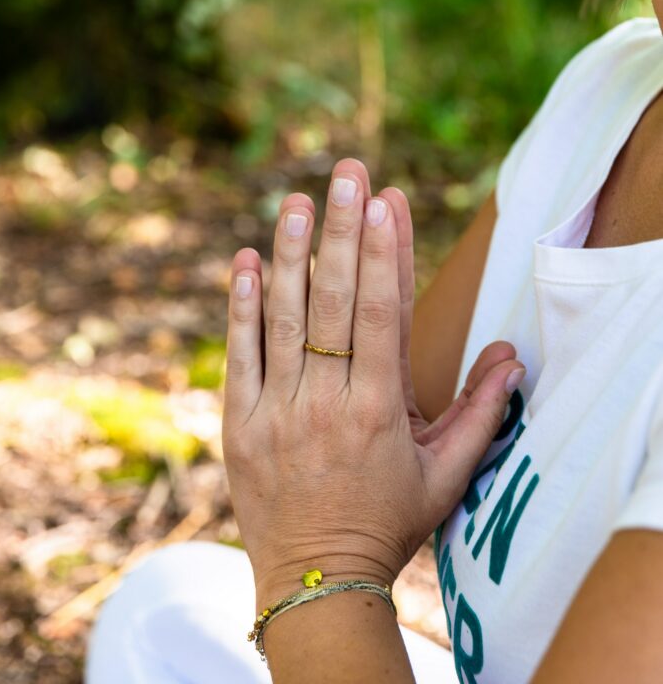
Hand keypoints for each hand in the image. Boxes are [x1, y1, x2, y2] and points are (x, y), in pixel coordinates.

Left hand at [222, 158, 524, 606]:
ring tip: (295, 200)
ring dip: (290, 255)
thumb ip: (481, 414)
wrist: (316, 581)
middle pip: (335, 303)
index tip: (387, 201)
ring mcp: (276, 412)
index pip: (381, 316)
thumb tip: (514, 356)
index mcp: (378, 411)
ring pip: (284, 319)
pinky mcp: (240, 424)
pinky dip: (241, 307)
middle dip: (343, 232)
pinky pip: (239, 355)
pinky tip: (245, 261)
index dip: (386, 255)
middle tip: (347, 173)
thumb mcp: (446, 476)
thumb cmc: (388, 523)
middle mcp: (325, 403)